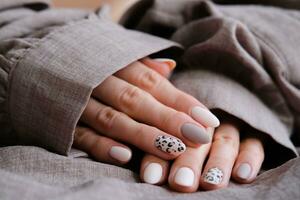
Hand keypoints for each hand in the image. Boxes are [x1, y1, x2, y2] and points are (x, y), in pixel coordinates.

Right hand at [73, 58, 219, 164]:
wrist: (37, 62)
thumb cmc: (89, 63)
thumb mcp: (114, 56)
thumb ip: (142, 65)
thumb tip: (171, 68)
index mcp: (116, 65)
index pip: (154, 83)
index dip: (182, 101)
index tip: (207, 119)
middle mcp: (100, 83)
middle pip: (138, 101)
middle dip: (170, 119)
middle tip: (199, 137)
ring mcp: (81, 103)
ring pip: (115, 120)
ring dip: (144, 136)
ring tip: (174, 150)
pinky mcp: (65, 123)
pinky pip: (84, 136)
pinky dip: (104, 146)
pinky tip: (126, 157)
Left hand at [140, 121, 264, 191]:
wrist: (225, 129)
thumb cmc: (185, 145)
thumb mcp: (170, 147)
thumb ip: (158, 154)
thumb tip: (149, 176)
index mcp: (181, 122)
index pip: (169, 137)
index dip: (159, 157)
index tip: (151, 177)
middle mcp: (205, 124)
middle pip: (197, 140)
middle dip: (188, 161)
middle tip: (181, 182)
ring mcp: (230, 126)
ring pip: (225, 141)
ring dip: (218, 162)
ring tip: (210, 183)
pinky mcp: (254, 132)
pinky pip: (254, 143)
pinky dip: (250, 158)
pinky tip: (243, 175)